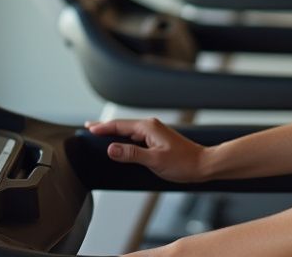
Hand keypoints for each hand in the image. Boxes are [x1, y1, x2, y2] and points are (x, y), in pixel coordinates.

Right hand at [85, 117, 208, 182]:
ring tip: (100, 134)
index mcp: (148, 127)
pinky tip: (120, 144)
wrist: (203, 165)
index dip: (102, 127)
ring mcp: (154, 132)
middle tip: (89, 127)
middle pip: (122, 126)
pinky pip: (136, 137)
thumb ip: (131, 154)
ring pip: (129, 131)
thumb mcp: (154, 161)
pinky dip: (124, 139)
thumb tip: (111, 149)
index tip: (88, 129)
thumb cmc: (183, 163)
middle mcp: (150, 126)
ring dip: (114, 133)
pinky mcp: (157, 140)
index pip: (119, 125)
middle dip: (106, 127)